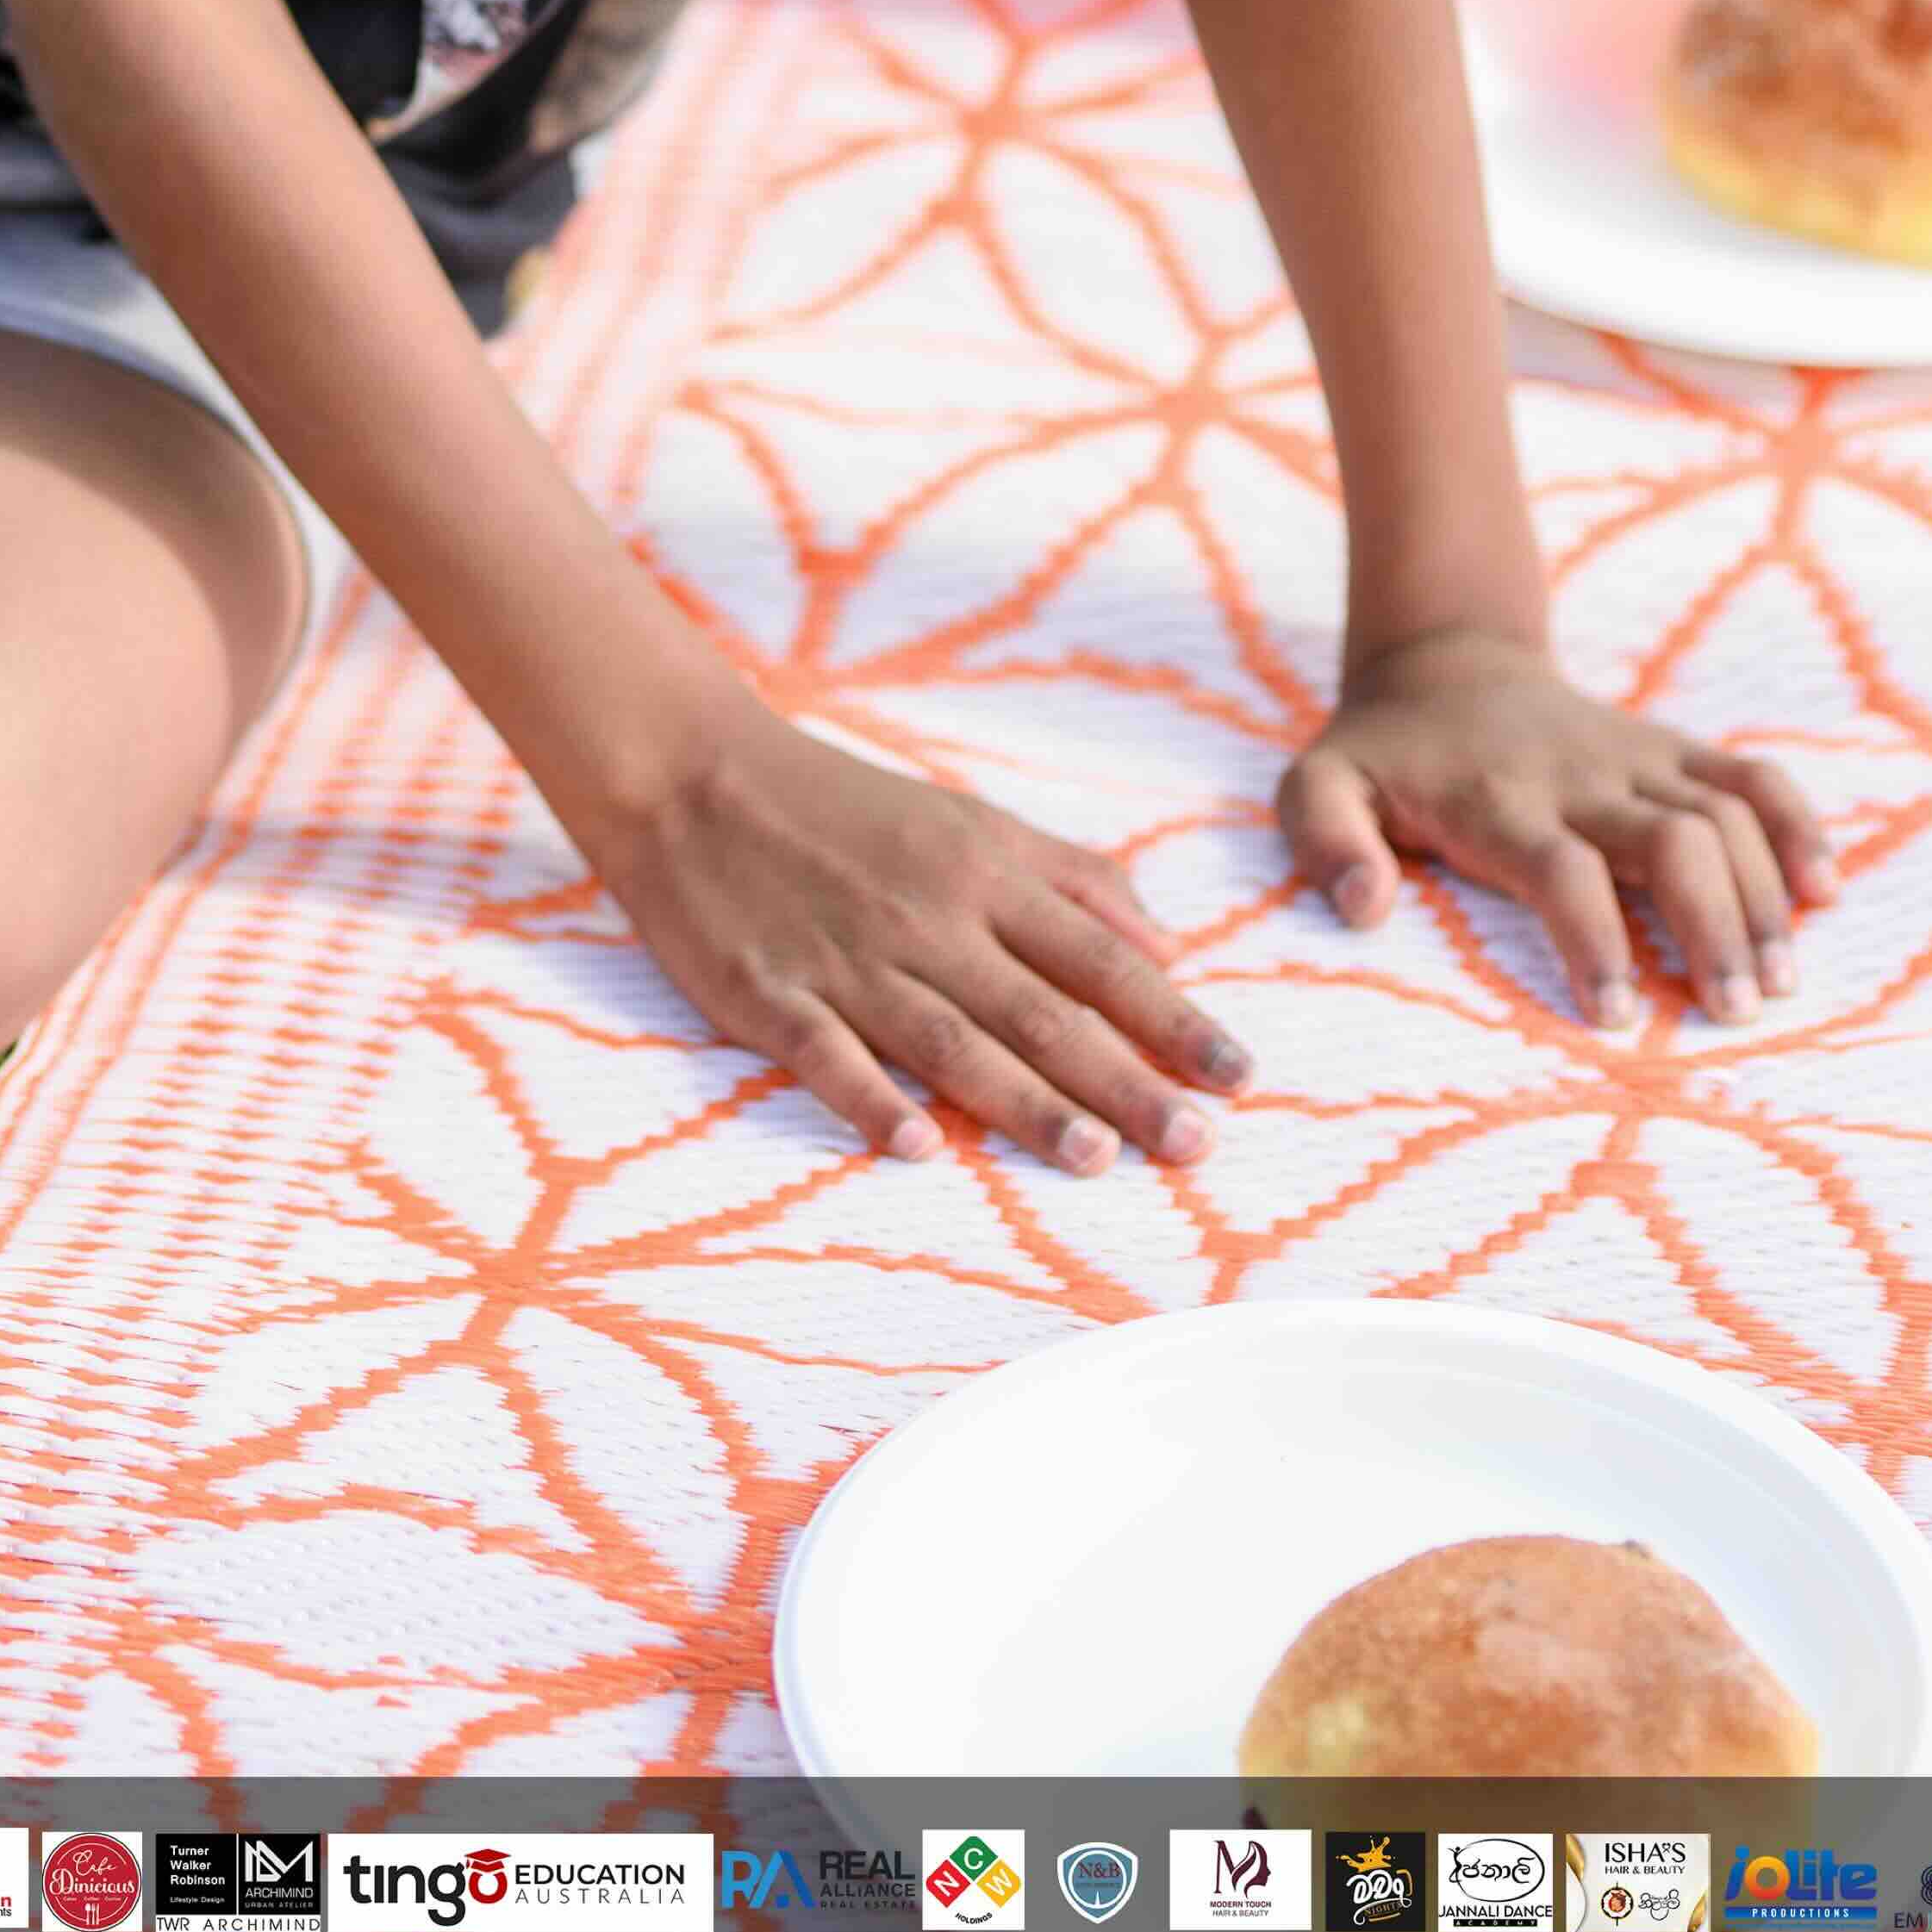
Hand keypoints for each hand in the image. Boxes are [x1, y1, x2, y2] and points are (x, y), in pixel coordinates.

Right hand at [591, 697, 1251, 1172]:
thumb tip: (1165, 943)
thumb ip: (1067, 877)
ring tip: (1095, 1157)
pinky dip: (872, 1099)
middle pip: (1040, 1009)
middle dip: (1124, 1079)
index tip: (1238, 1075)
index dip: (1169, 1016)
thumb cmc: (841, 805)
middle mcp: (926, 917)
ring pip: (951, 1039)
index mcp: (979, 871)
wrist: (693, 773)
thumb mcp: (966, 818)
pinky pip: (828, 1055)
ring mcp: (846, 959)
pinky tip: (917, 1145)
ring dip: (1025, 1102)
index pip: (1096, 953)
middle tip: (1197, 1144)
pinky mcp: (768, 994)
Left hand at [1282, 631, 1834, 1029]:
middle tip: (1731, 1011)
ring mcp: (1636, 756)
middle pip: (1673, 840)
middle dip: (1711, 925)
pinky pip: (1751, 777)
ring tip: (1776, 983)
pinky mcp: (1672, 748)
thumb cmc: (1382, 756)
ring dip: (1762, 896)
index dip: (1593, 938)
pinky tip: (1823, 893)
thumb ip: (1323, 841)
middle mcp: (1580, 775)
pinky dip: (1796, 827)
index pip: (1561, 869)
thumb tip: (1364, 908)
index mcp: (1498, 800)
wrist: (1445, 664)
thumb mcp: (1316, 787)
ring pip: (1724, 813)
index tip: (1613, 1016)